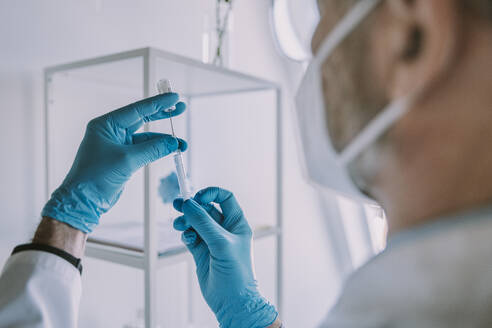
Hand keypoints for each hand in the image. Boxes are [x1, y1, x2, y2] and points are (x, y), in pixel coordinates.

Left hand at [42, 93, 186, 232]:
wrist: (84, 200)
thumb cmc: (95, 177)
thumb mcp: (127, 160)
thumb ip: (152, 149)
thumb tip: (173, 142)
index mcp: (106, 125)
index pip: (137, 110)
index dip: (158, 103)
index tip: (174, 98)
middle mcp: (111, 132)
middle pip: (142, 118)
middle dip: (162, 115)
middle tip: (180, 108)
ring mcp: (118, 145)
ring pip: (146, 137)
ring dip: (163, 140)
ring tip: (181, 143)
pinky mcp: (123, 158)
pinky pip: (144, 150)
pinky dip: (158, 150)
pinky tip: (171, 150)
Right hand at [173, 187, 277, 327]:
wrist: (232, 301)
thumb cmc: (236, 272)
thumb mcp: (221, 243)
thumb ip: (203, 222)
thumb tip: (187, 204)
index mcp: (237, 223)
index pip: (225, 198)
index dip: (211, 194)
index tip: (197, 197)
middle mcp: (225, 230)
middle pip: (206, 209)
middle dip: (192, 206)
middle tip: (176, 204)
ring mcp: (212, 241)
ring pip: (195, 222)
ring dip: (185, 221)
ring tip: (178, 225)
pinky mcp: (201, 252)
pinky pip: (190, 236)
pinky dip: (186, 235)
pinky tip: (187, 239)